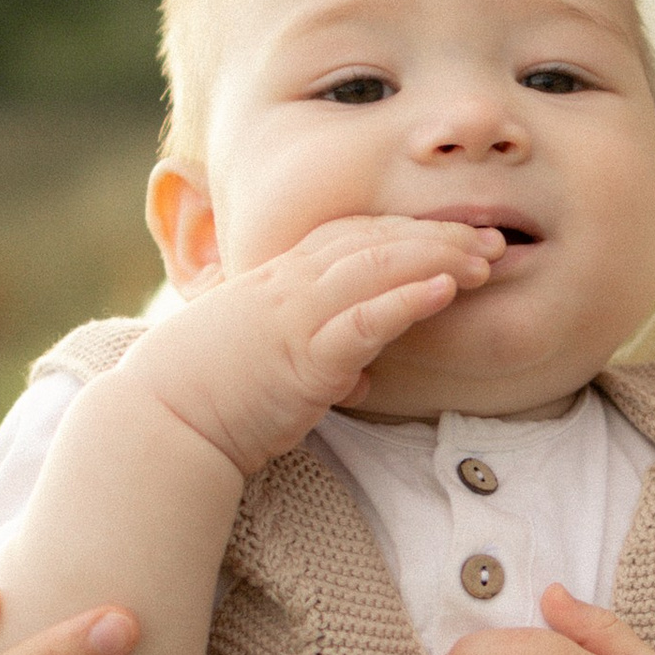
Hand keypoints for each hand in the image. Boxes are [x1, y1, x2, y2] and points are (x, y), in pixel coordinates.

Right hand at [133, 216, 502, 476]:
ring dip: (438, 258)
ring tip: (487, 260)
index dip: (409, 230)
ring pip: (377, 267)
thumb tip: (362, 373)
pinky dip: (408, 299)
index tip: (455, 235)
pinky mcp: (303, 358)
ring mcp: (295, 317)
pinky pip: (363, 319)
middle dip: (438, 236)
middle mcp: (289, 286)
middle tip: (493, 241)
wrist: (162, 424)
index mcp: (278, 281)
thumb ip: (318, 357)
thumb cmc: (209, 397)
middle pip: (375, 241)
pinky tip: (446, 291)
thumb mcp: (270, 364)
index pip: (353, 236)